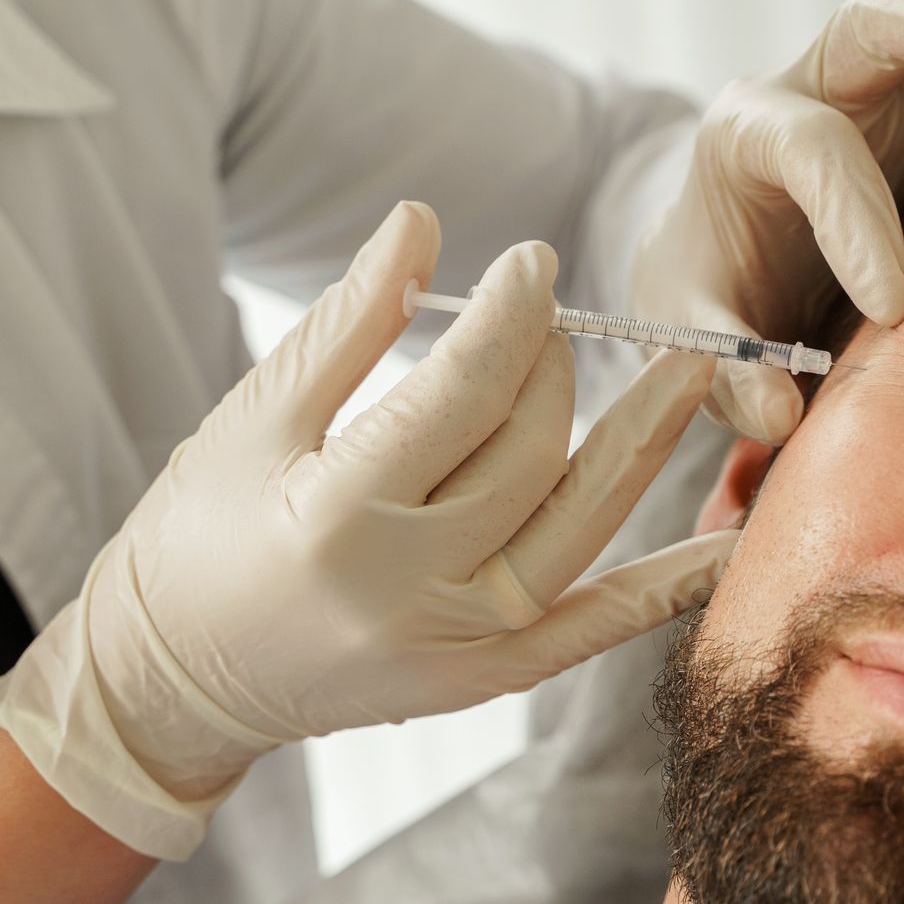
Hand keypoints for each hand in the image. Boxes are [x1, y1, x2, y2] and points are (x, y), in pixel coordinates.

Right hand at [0, 202, 736, 857]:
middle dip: (552, 369)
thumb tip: (422, 220)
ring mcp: (458, 647)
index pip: (460, 394)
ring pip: (577, 529)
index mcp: (337, 517)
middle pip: (526, 455)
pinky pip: (596, 628)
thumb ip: (347, 324)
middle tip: (549, 318)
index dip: (508, 316)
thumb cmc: (198, 536)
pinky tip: (727, 536)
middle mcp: (410, 591)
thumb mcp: (252, 420)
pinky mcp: (485, 681)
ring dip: (642, 445)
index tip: (532, 261)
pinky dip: (666, 586)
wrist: (176, 682)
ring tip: (690, 370)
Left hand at [632, 0, 903, 441]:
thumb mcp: (694, 337)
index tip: (893, 306)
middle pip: (871, 27)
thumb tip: (782, 412)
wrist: (725, 258)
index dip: (855, 220)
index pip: (810, 149)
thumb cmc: (711, 293)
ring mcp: (881, 81)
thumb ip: (726, 372)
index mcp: (744, 137)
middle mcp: (812, 86)